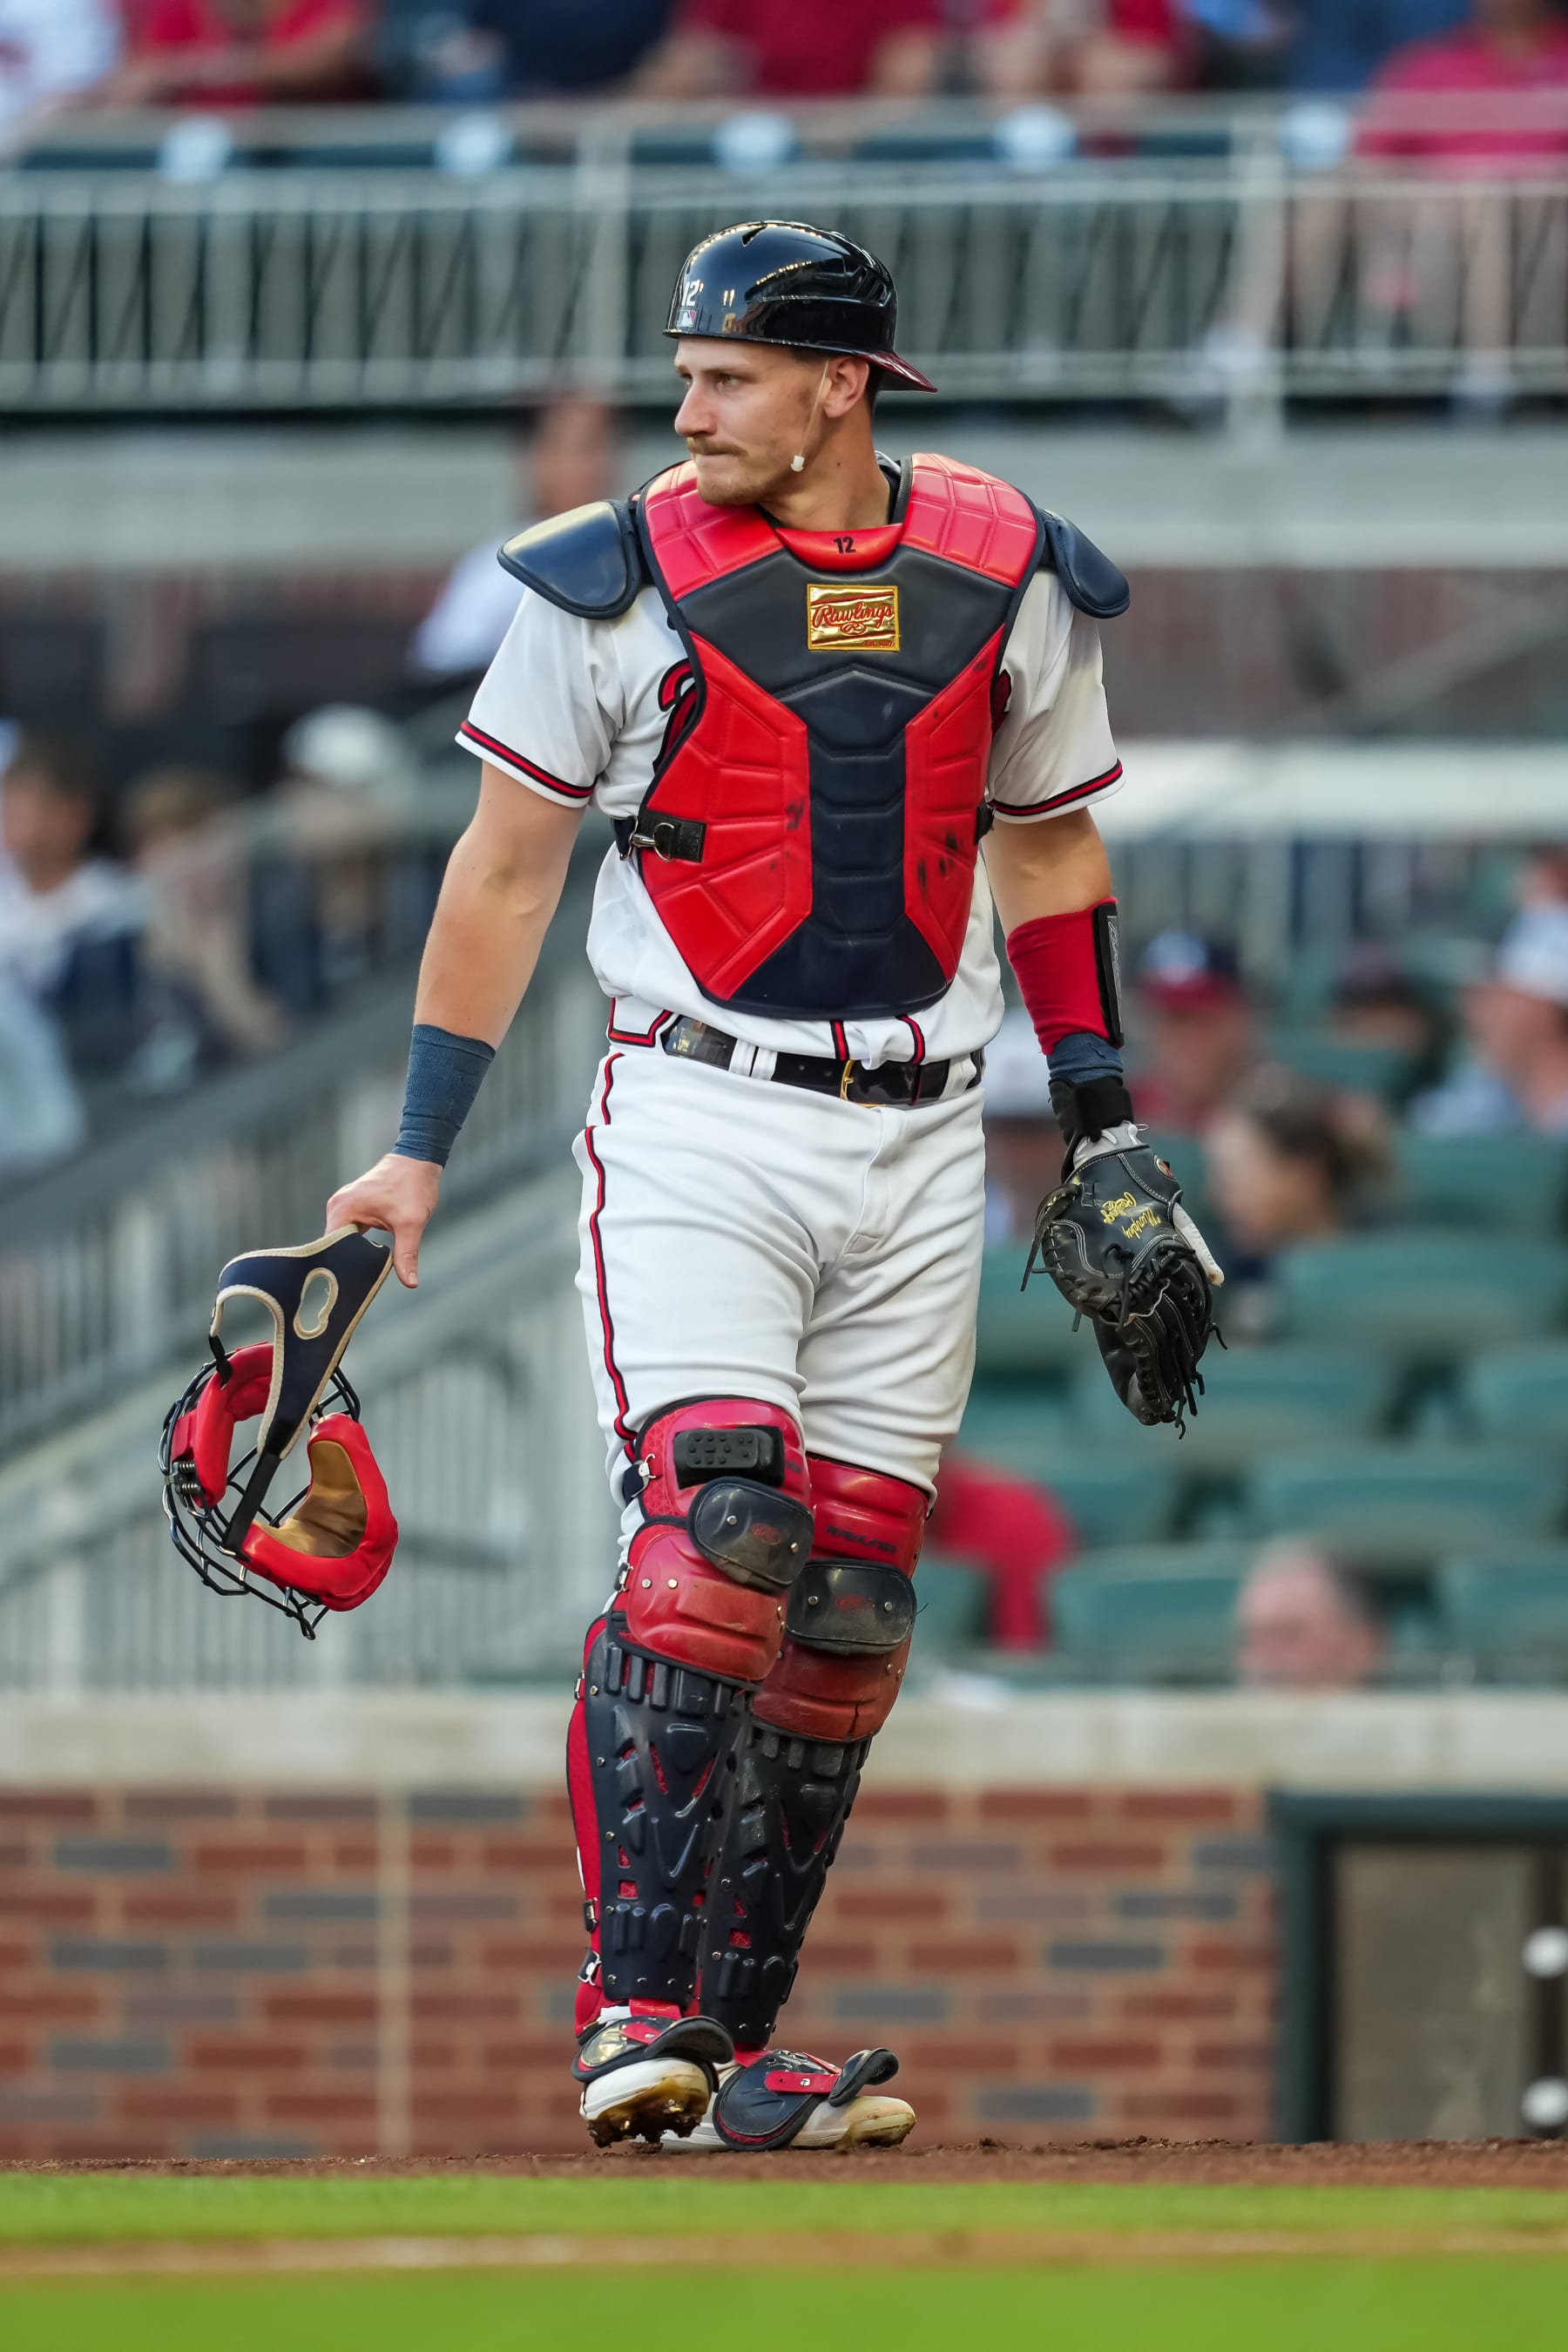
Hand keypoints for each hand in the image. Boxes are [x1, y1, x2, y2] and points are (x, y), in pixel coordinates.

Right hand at [325, 1154, 439, 1289]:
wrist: (419, 1160)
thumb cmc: (413, 1186)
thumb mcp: (411, 1224)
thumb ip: (406, 1254)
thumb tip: (410, 1282)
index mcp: (343, 1209)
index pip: (329, 1247)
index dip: (339, 1267)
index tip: (348, 1284)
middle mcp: (338, 1206)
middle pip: (335, 1244)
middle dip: (347, 1262)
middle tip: (358, 1284)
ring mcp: (345, 1204)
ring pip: (343, 1238)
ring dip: (353, 1253)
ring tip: (362, 1274)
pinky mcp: (354, 1205)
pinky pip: (350, 1230)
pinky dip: (358, 1243)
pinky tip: (368, 1257)